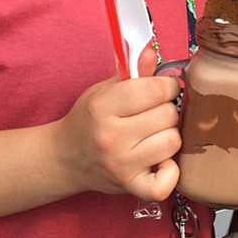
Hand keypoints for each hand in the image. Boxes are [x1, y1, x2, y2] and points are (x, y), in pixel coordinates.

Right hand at [52, 47, 181, 201]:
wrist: (65, 158)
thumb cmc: (89, 120)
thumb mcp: (104, 91)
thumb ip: (132, 72)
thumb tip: (152, 51)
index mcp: (103, 106)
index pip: (156, 88)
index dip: (166, 86)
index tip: (160, 91)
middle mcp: (110, 136)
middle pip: (169, 115)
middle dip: (166, 111)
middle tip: (153, 115)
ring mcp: (120, 164)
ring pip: (173, 142)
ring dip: (169, 137)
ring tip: (153, 136)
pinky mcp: (129, 186)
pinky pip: (165, 184)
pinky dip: (170, 173)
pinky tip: (161, 163)